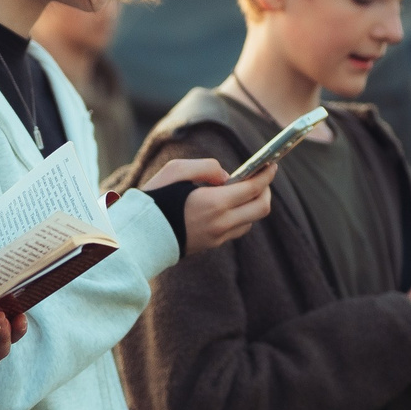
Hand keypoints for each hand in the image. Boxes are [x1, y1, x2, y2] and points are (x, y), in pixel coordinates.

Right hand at [144, 156, 274, 256]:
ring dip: (251, 205)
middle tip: (261, 178)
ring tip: (242, 191)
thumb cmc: (155, 198)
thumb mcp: (176, 170)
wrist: (139, 235)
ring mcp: (217, 237)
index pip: (253, 188)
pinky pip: (236, 230)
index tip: (271, 164)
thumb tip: (226, 177)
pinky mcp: (211, 245)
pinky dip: (239, 216)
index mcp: (214, 203)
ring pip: (250, 221)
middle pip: (261, 208)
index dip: (266, 175)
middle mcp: (221, 223)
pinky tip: (227, 206)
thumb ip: (206, 167)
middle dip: (265, 191)